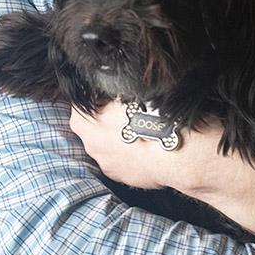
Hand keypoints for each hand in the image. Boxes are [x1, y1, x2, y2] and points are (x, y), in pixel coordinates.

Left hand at [70, 100, 254, 237]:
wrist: (176, 151)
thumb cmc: (153, 116)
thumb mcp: (128, 88)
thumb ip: (112, 85)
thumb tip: (109, 76)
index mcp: (83, 122)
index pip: (79, 104)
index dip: (93, 95)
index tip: (107, 90)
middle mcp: (91, 147)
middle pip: (91, 127)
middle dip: (104, 117)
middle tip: (126, 106)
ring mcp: (108, 165)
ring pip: (108, 145)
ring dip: (119, 135)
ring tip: (141, 124)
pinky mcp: (125, 177)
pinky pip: (124, 159)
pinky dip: (131, 151)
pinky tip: (147, 142)